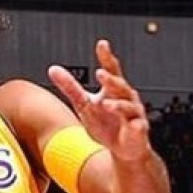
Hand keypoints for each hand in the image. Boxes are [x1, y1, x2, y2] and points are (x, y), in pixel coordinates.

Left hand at [48, 39, 150, 161]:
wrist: (123, 148)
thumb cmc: (105, 124)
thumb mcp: (83, 104)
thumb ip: (70, 86)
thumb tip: (53, 69)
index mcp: (113, 89)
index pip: (111, 69)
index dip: (107, 57)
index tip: (102, 44)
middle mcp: (126, 98)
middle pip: (120, 85)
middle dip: (111, 80)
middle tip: (101, 74)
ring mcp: (133, 114)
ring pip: (128, 106)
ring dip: (118, 105)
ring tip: (106, 104)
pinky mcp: (138, 130)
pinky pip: (138, 127)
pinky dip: (136, 126)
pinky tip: (134, 125)